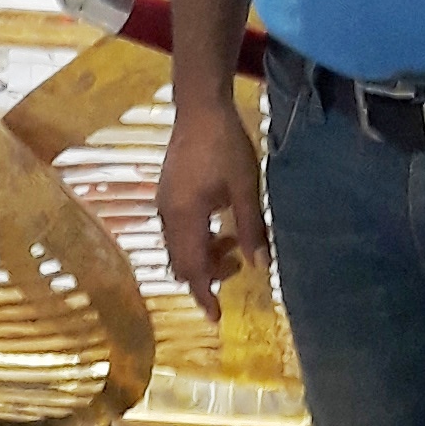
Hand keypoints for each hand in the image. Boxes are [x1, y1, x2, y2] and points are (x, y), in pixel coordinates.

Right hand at [156, 93, 267, 319]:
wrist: (199, 107)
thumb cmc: (225, 146)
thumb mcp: (246, 188)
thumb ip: (251, 229)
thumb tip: (260, 266)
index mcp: (185, 217)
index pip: (192, 269)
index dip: (204, 295)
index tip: (217, 317)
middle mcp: (167, 215)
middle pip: (182, 262)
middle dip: (207, 273)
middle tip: (237, 265)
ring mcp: (164, 203)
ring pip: (179, 247)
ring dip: (204, 253)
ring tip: (233, 240)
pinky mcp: (167, 192)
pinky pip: (178, 230)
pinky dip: (198, 238)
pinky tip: (219, 222)